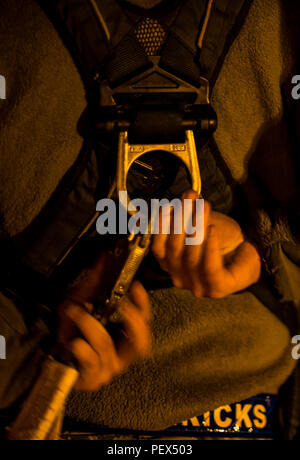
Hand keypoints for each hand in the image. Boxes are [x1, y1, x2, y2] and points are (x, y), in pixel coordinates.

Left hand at [57, 254, 150, 390]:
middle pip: (141, 343)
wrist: (49, 353)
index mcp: (125, 336)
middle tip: (121, 305)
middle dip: (132, 321)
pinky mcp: (91, 378)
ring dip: (89, 324)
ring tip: (75, 311)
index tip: (135, 286)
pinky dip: (81, 346)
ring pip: (106, 345)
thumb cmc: (71, 329)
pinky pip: (90, 360)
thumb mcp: (81, 300)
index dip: (143, 305)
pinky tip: (72, 341)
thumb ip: (95, 280)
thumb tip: (104, 256)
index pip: (145, 322)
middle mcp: (121, 354)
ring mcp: (107, 369)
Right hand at [152, 190, 260, 298]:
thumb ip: (188, 215)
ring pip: (191, 257)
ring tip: (204, 206)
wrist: (250, 253)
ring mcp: (198, 286)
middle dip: (180, 220)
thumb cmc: (221, 240)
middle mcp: (180, 278)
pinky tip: (213, 229)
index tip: (169, 205)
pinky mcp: (217, 288)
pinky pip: (210, 268)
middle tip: (189, 198)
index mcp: (171, 265)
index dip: (160, 226)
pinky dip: (210, 247)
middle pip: (174, 249)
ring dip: (197, 228)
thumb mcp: (199, 224)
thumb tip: (186, 196)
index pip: (157, 247)